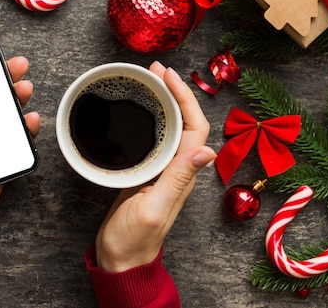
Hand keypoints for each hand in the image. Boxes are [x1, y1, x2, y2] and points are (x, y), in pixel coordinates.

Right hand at [94, 61, 215, 271]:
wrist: (120, 258)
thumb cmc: (134, 239)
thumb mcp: (154, 208)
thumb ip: (177, 180)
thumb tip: (206, 150)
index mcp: (182, 174)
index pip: (195, 127)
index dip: (186, 98)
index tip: (169, 76)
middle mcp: (177, 168)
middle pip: (185, 121)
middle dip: (175, 91)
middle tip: (155, 69)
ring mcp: (162, 169)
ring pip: (170, 126)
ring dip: (163, 101)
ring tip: (149, 80)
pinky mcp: (146, 171)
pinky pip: (155, 137)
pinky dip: (150, 117)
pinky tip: (138, 109)